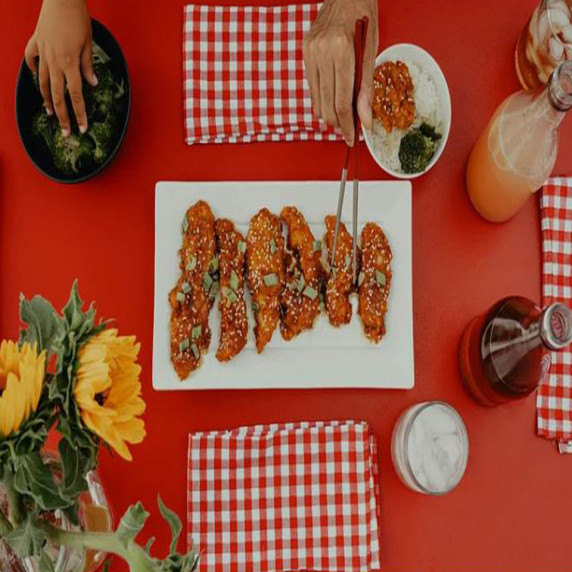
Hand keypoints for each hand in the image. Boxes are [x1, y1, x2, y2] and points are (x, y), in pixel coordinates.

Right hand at [25, 0, 96, 135]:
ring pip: (44, 82)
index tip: (82, 128)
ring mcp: (43, 53)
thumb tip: (92, 84)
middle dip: (63, 116)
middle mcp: (55, 61)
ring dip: (47, 100)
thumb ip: (88, 66)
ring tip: (50, 113)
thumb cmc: (78, 18)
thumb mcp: (88, 44)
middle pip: (58, 96)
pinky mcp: (36, 42)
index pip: (77, 96)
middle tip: (67, 132)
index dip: (79, 114)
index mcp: (71, 64)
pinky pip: (32, 60)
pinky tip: (37, 78)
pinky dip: (34, 70)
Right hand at [303, 0, 377, 145]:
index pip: (342, 102)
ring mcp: (310, 51)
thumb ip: (366, 89)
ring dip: (329, 114)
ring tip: (341, 118)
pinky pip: (312, 86)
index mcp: (342, 50)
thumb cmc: (364, 17)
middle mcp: (322, 51)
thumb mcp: (372, 51)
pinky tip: (331, 102)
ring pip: (317, 100)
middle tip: (348, 131)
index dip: (347, 125)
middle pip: (327, 105)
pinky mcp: (305, 51)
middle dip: (338, 123)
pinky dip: (321, 99)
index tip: (351, 138)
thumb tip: (365, 120)